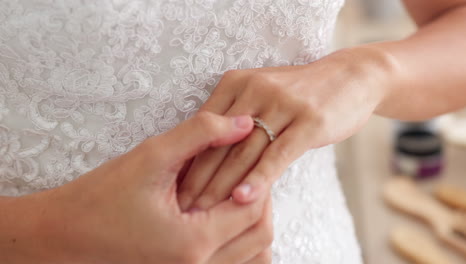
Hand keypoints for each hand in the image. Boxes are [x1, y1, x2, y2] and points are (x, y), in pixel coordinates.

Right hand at [0, 112, 271, 263]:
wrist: (65, 234)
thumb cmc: (101, 196)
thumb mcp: (152, 156)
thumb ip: (202, 133)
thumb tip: (246, 122)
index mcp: (192, 242)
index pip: (252, 209)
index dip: (256, 178)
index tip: (246, 156)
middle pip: (259, 236)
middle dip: (259, 200)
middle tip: (243, 173)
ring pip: (252, 255)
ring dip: (252, 223)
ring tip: (235, 195)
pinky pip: (233, 263)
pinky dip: (240, 243)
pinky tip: (223, 217)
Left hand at [177, 48, 387, 210]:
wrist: (349, 77)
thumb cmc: (299, 93)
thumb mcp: (261, 93)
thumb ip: (233, 116)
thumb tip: (205, 151)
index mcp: (236, 84)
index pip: (203, 128)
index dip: (186, 159)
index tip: (172, 186)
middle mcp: (254, 90)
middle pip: (218, 142)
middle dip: (197, 178)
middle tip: (180, 206)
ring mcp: (282, 105)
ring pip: (243, 152)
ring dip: (221, 185)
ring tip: (202, 212)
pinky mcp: (308, 122)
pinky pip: (277, 155)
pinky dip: (258, 179)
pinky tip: (242, 199)